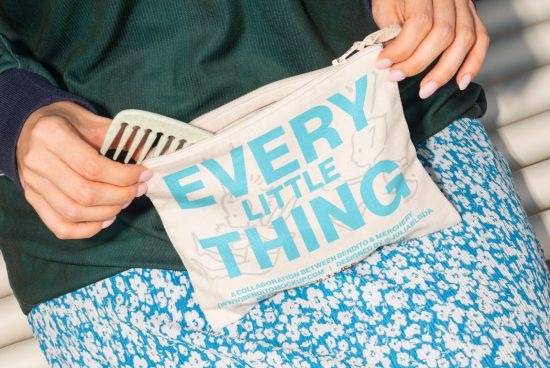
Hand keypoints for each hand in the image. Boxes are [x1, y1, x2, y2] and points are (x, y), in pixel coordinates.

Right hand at [16, 101, 151, 239]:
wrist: (28, 126)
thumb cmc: (63, 121)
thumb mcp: (88, 118)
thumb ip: (116, 135)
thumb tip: (145, 150)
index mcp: (51, 135)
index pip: (93, 167)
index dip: (124, 176)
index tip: (144, 174)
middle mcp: (38, 162)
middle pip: (85, 193)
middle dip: (121, 195)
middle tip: (139, 189)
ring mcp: (33, 184)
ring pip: (74, 212)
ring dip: (108, 212)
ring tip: (125, 201)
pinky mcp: (33, 200)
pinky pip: (59, 226)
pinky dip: (86, 229)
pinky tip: (105, 219)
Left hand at [371, 0, 489, 98]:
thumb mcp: (386, 7)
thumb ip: (390, 31)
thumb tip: (392, 62)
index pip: (420, 22)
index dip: (401, 48)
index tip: (383, 64)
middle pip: (443, 34)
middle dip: (418, 63)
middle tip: (396, 76)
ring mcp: (464, 4)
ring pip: (464, 40)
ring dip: (444, 71)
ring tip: (425, 89)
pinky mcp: (472, 15)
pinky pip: (480, 39)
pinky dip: (473, 63)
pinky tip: (461, 82)